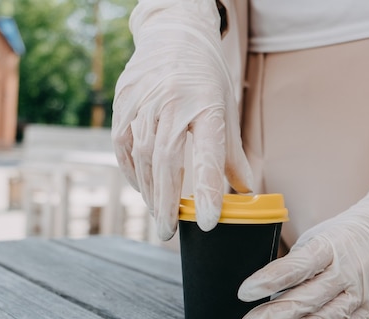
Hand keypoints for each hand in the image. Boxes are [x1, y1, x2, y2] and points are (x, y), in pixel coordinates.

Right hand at [111, 0, 252, 240]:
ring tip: (158, 215)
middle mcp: (173, 103)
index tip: (208, 222)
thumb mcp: (226, 110)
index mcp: (207, 105)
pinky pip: (122, 147)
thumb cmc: (205, 78)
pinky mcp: (123, 105)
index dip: (208, 190)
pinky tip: (142, 189)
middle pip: (165, 162)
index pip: (208, 155)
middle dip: (166, 203)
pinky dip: (131, 172)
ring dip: (148, 192)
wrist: (173, 35)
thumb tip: (247, 195)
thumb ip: (233, 155)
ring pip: (141, 158)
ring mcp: (143, 103)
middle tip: (168, 233)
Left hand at [236, 166, 368, 318]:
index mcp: (327, 247)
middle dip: (271, 317)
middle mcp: (345, 271)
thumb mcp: (315, 238)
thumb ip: (293, 263)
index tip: (244, 292)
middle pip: (305, 299)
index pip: (294, 267)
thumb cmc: (343, 236)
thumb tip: (263, 291)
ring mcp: (360, 292)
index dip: (268, 280)